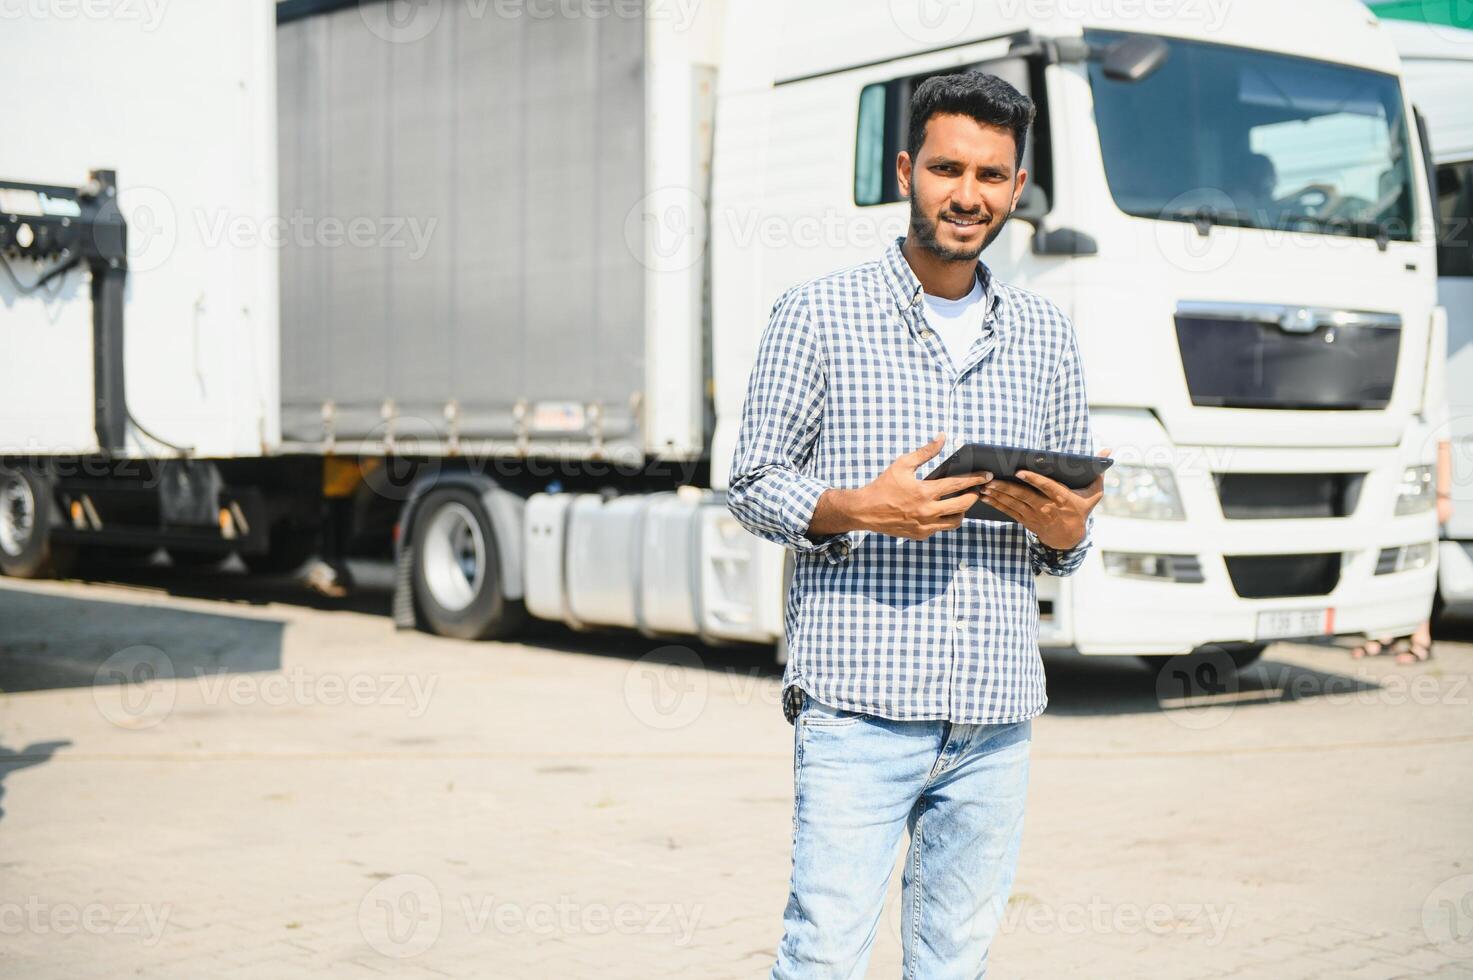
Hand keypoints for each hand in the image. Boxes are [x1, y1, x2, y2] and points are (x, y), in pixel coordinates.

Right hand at [843, 433, 994, 540]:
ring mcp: (925, 526)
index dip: (975, 479)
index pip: (958, 484)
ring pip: (955, 521)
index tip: (987, 475)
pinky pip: (941, 528)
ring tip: (960, 502)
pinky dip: (945, 520)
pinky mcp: (920, 535)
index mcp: (925, 491)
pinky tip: (942, 511)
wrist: (865, 511)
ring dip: (961, 511)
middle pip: (963, 505)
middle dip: (974, 497)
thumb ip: (925, 452)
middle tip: (976, 491)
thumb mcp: (903, 464)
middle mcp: (927, 511)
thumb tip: (942, 437)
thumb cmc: (884, 485)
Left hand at [981, 448, 1111, 548]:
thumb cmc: (1081, 510)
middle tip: (990, 479)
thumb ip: (1099, 472)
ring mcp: (1035, 516)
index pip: (1046, 487)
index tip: (1020, 471)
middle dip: (1006, 488)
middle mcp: (1047, 507)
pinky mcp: (1026, 521)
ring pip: (1014, 504)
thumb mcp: (1094, 494)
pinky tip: (985, 497)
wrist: (1070, 538)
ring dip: (997, 495)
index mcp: (1062, 498)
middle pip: (1024, 496)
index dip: (1033, 479)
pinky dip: (996, 504)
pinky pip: (1009, 512)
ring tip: (983, 487)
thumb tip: (1108, 452)